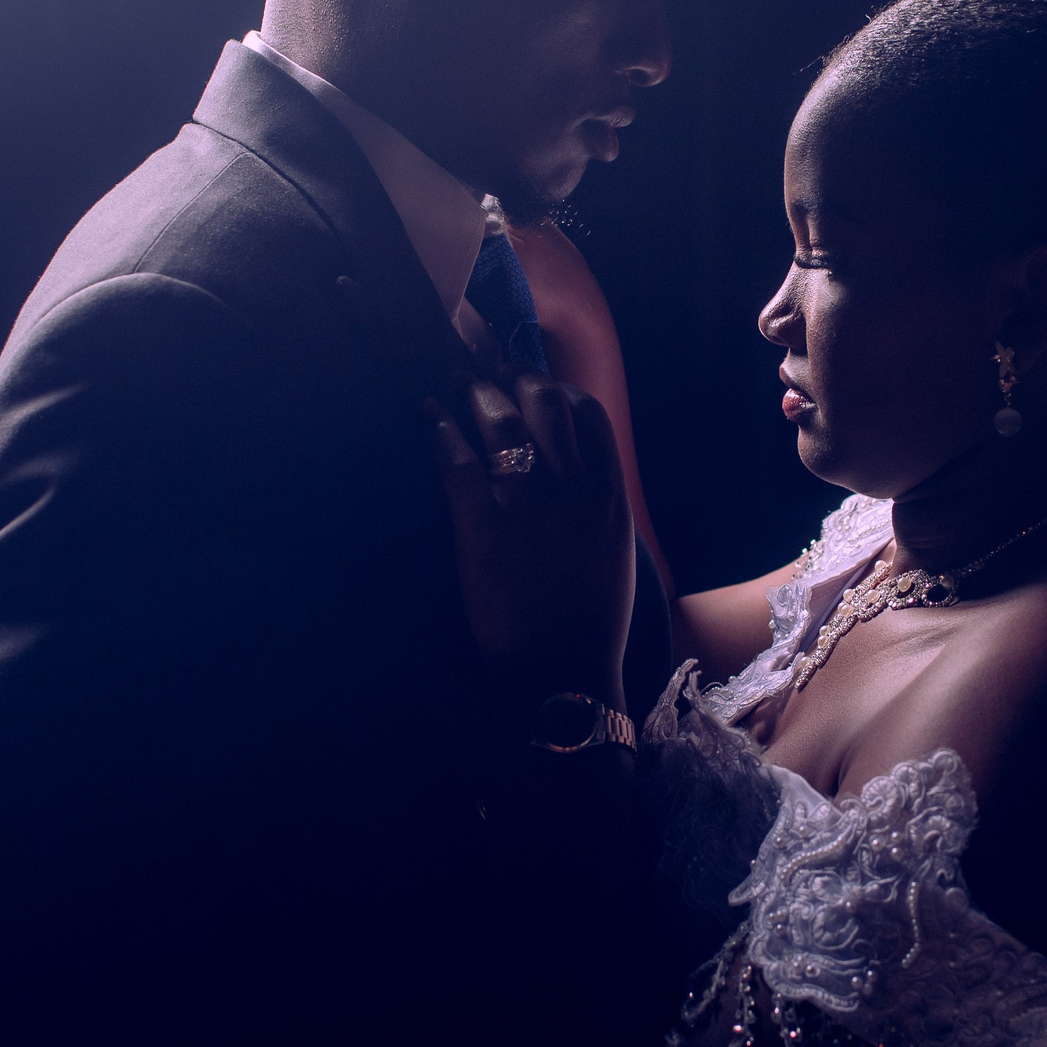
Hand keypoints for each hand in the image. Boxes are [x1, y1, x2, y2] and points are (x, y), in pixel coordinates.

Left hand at [429, 373, 633, 708]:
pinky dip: (443, 434)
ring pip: (502, 427)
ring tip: (458, 384)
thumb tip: (577, 465)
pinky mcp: (484, 534)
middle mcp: (574, 495)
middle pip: (545, 407)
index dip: (556, 388)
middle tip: (489, 372)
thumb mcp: (615, 550)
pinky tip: (432, 417)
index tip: (532, 382)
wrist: (564, 674)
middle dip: (514, 378)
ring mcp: (529, 513)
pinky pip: (461, 467)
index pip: (588, 415)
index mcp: (610, 498)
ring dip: (476, 396)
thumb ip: (599, 502)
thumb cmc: (592, 620)